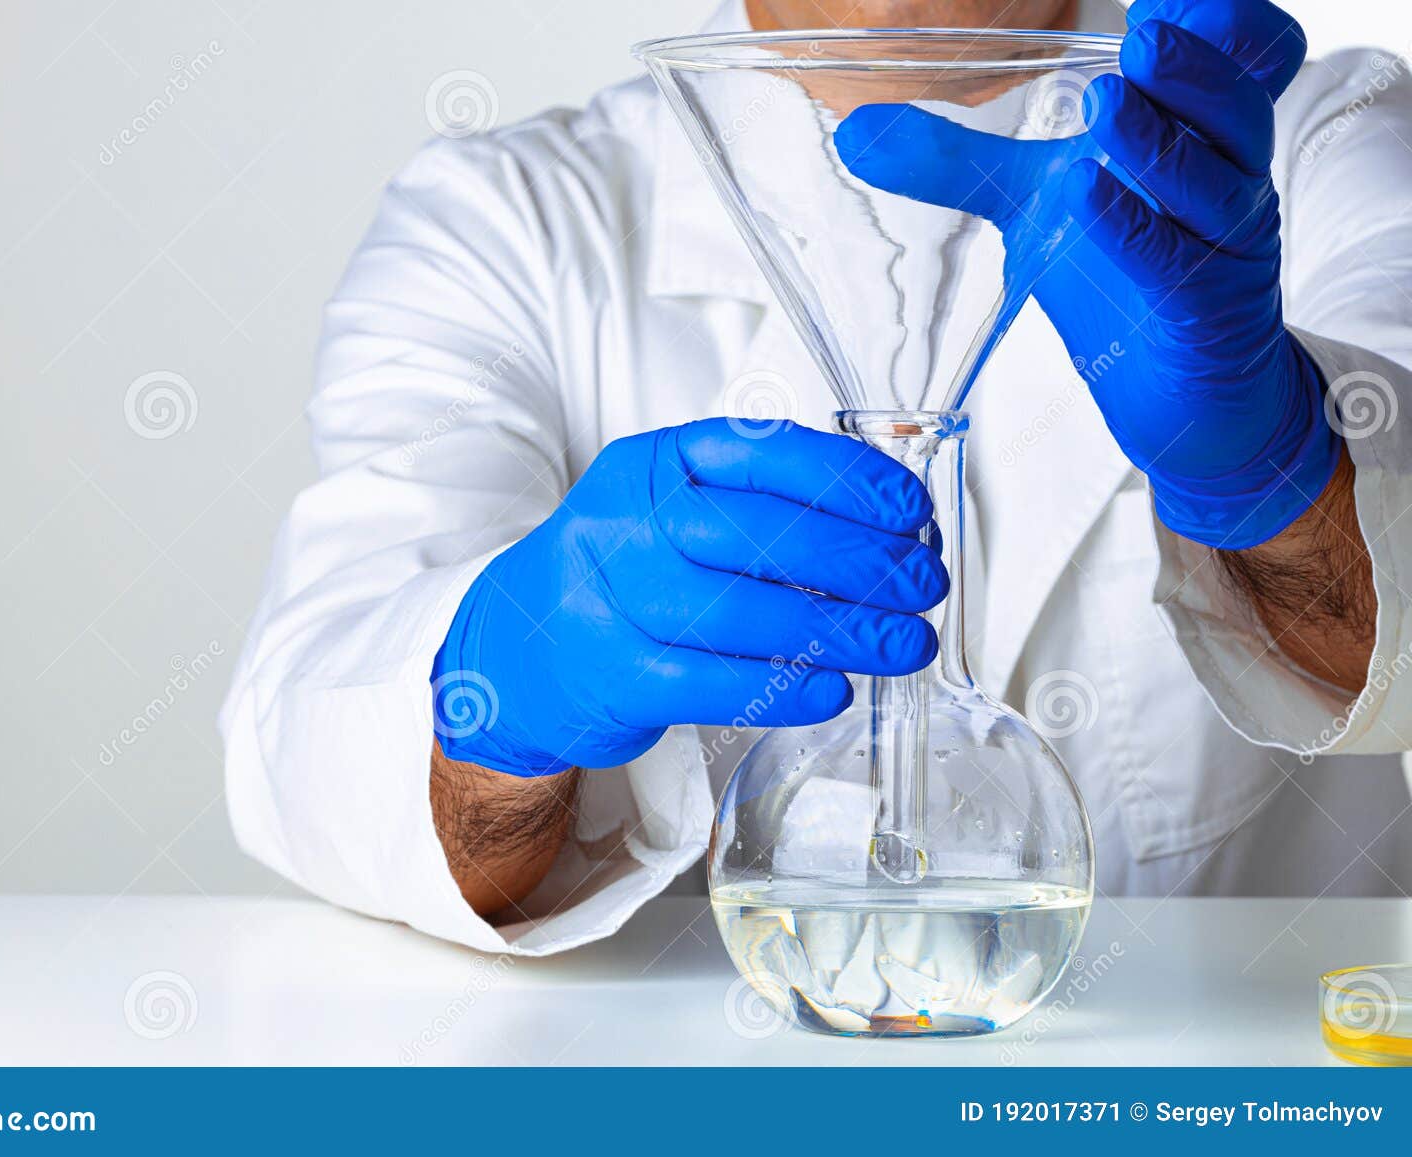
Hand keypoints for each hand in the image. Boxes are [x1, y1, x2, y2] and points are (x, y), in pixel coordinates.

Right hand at [431, 419, 946, 776]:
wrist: (517, 648)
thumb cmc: (619, 574)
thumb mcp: (667, 511)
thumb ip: (754, 510)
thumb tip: (885, 535)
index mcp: (651, 464)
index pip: (760, 455)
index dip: (847, 480)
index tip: (910, 510)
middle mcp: (625, 523)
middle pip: (761, 536)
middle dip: (863, 562)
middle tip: (924, 585)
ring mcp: (612, 601)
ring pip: (743, 613)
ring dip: (843, 631)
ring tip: (905, 643)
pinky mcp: (613, 676)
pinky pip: (713, 683)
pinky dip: (785, 690)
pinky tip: (836, 690)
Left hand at [834, 0, 1338, 549]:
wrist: (1175, 390)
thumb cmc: (1118, 276)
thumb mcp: (1030, 205)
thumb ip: (954, 162)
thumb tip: (855, 132)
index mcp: (1191, 134)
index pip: (1230, 63)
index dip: (1212, 29)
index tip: (1158, 6)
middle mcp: (1222, 177)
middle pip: (1231, 107)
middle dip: (1190, 71)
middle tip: (1140, 40)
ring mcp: (1222, 244)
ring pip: (1216, 180)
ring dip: (1159, 141)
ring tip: (1106, 106)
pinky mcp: (1211, 308)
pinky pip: (1179, 260)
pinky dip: (1136, 227)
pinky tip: (1089, 196)